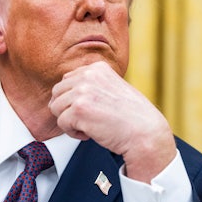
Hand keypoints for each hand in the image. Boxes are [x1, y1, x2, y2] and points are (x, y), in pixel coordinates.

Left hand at [49, 62, 176, 182]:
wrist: (144, 133)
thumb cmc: (131, 116)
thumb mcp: (111, 89)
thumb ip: (91, 85)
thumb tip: (64, 93)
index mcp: (97, 68)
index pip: (67, 80)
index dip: (73, 99)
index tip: (89, 110)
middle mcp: (89, 75)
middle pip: (57, 93)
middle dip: (67, 109)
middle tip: (87, 119)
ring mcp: (83, 91)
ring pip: (56, 108)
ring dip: (70, 121)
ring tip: (89, 126)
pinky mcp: (79, 110)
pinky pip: (61, 123)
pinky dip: (73, 132)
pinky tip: (90, 133)